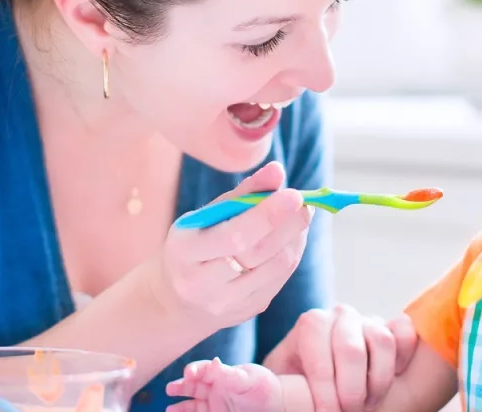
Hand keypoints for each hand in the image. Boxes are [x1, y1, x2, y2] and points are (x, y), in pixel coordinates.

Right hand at [152, 161, 313, 331]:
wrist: (177, 301)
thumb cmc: (194, 246)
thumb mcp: (204, 217)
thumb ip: (241, 194)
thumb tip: (277, 171)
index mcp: (186, 252)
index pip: (235, 236)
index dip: (268, 215)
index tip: (294, 195)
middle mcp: (203, 283)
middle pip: (259, 252)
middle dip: (288, 224)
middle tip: (304, 202)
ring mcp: (227, 302)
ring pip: (276, 267)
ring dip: (295, 238)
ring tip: (299, 217)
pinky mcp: (248, 310)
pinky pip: (280, 279)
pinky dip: (292, 253)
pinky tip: (291, 238)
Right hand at [165, 358, 282, 411]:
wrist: (274, 404)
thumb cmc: (261, 386)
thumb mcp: (248, 378)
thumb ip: (230, 373)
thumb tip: (214, 362)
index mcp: (220, 373)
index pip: (202, 369)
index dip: (194, 370)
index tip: (188, 373)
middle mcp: (213, 387)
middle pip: (192, 386)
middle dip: (180, 386)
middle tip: (170, 388)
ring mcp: (213, 403)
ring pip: (191, 404)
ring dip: (180, 407)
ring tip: (169, 410)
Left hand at [263, 305, 417, 411]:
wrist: (330, 392)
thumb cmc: (301, 393)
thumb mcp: (276, 390)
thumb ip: (254, 385)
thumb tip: (219, 375)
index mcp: (308, 327)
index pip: (317, 341)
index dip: (325, 383)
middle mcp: (337, 317)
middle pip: (350, 345)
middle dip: (352, 387)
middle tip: (352, 410)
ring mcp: (367, 321)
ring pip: (381, 340)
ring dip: (378, 380)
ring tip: (369, 401)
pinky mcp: (392, 329)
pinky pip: (403, 334)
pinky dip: (401, 360)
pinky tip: (390, 380)